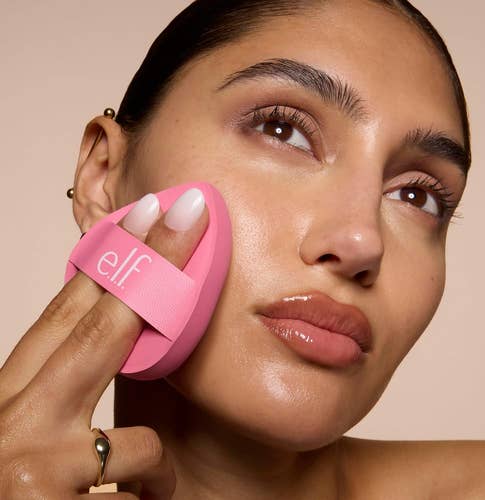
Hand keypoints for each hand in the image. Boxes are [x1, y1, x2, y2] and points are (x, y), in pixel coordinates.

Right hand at [0, 190, 208, 498]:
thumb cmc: (19, 491)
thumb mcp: (31, 435)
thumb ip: (64, 389)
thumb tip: (123, 329)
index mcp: (8, 399)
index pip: (66, 313)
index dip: (109, 260)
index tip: (146, 215)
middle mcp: (11, 423)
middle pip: (100, 328)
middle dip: (152, 266)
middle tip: (189, 217)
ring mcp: (33, 468)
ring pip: (139, 438)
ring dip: (149, 462)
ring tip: (139, 486)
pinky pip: (140, 491)